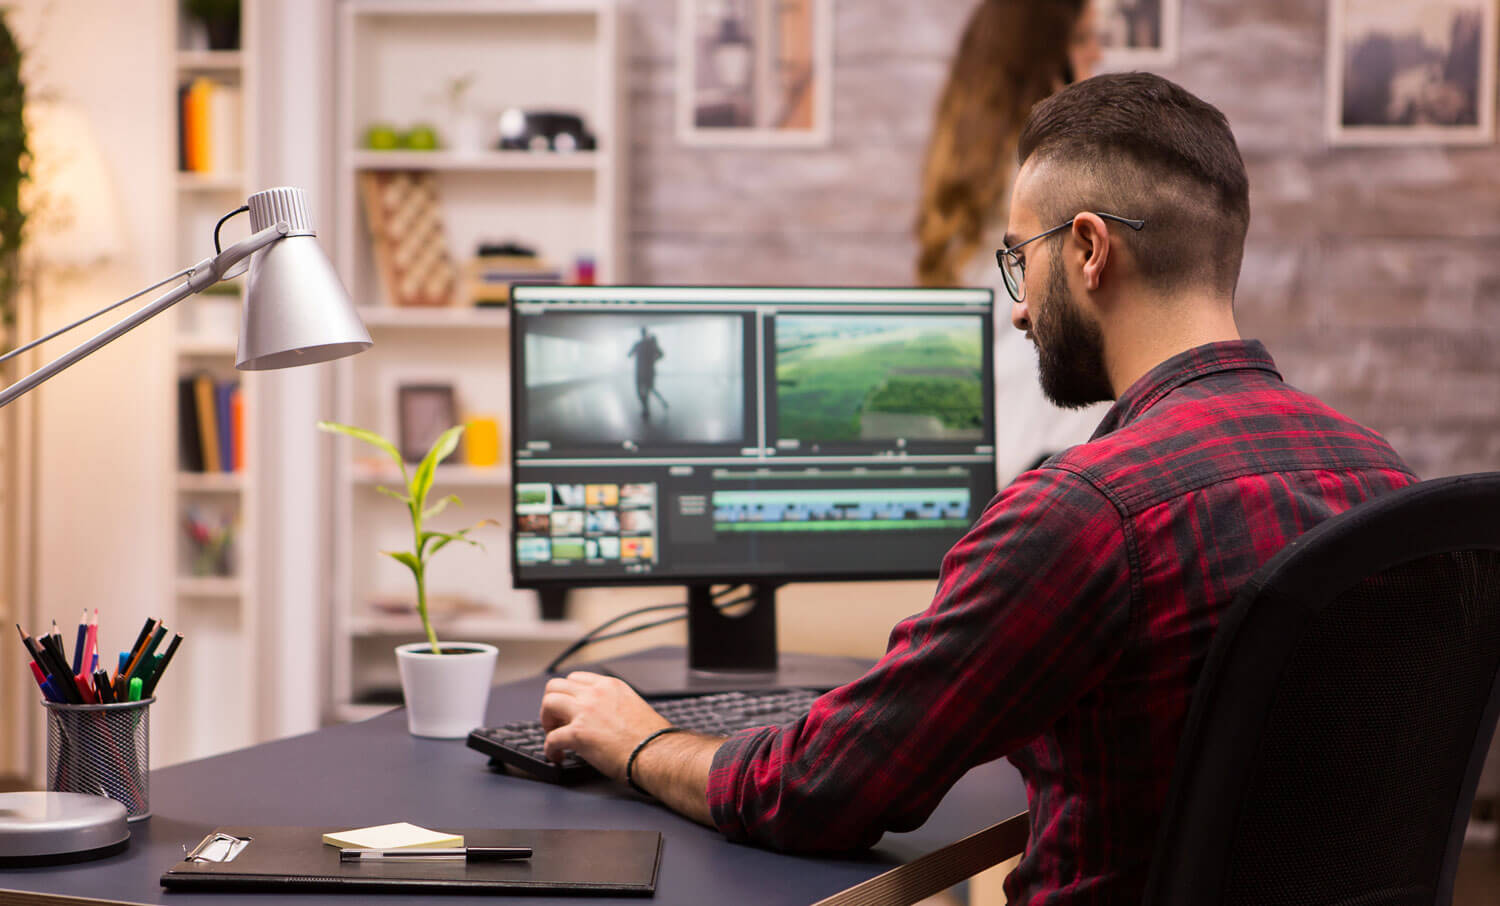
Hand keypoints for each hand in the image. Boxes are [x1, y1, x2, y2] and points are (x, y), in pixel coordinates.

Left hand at [539, 672, 669, 781]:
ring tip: (553, 735)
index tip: (568, 709)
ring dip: (546, 720)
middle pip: (556, 686)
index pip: (576, 679)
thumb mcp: (633, 706)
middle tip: (556, 722)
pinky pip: (551, 738)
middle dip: (552, 705)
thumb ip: (614, 705)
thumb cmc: (652, 738)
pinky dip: (550, 749)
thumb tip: (604, 718)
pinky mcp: (578, 733)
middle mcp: (596, 693)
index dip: (568, 695)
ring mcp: (586, 711)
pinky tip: (557, 756)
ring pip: (548, 703)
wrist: (657, 753)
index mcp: (610, 686)